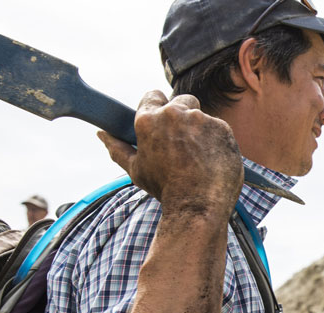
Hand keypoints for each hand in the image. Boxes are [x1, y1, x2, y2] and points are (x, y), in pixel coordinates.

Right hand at [98, 91, 242, 217]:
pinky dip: (217, 140)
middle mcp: (174, 113)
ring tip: (198, 157)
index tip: (162, 120)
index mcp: (148, 120)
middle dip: (182, 115)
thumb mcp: (136, 170)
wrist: (198, 206)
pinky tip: (212, 160)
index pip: (152, 95)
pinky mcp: (222, 128)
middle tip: (183, 141)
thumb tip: (102, 135)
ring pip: (201, 116)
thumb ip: (118, 148)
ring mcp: (201, 119)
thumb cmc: (165, 189)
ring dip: (200, 130)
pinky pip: (219, 128)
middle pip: (181, 100)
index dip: (158, 106)